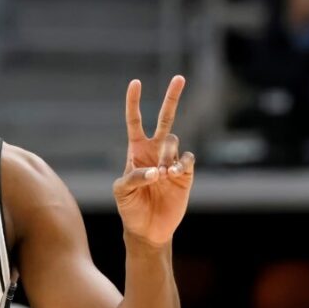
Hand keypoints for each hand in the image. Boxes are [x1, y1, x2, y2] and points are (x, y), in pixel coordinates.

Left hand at [113, 75, 194, 246]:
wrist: (148, 229)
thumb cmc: (130, 208)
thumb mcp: (121, 192)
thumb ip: (133, 177)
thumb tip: (155, 170)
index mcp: (136, 151)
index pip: (135, 121)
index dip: (134, 102)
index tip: (135, 83)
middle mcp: (155, 152)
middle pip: (165, 119)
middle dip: (172, 98)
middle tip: (179, 78)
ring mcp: (171, 162)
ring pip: (174, 142)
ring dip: (166, 155)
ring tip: (160, 175)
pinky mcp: (185, 175)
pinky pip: (187, 160)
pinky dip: (180, 164)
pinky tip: (172, 175)